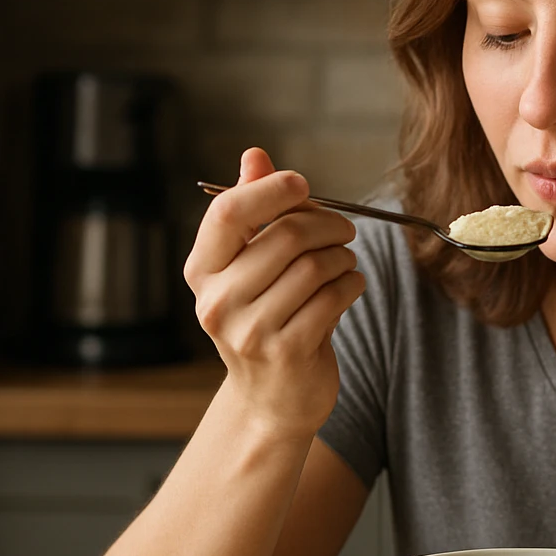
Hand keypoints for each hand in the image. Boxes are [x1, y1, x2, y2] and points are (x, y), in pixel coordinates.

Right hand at [183, 147, 366, 437]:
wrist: (272, 399)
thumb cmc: (266, 318)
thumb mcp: (250, 266)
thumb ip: (254, 209)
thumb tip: (255, 155)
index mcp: (203, 270)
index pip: (228, 212)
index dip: (270, 189)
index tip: (302, 185)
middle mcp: (219, 300)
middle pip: (285, 235)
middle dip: (327, 224)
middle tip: (344, 230)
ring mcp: (250, 330)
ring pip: (316, 266)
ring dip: (343, 258)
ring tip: (344, 264)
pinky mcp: (287, 352)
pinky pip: (334, 297)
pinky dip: (351, 285)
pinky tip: (348, 287)